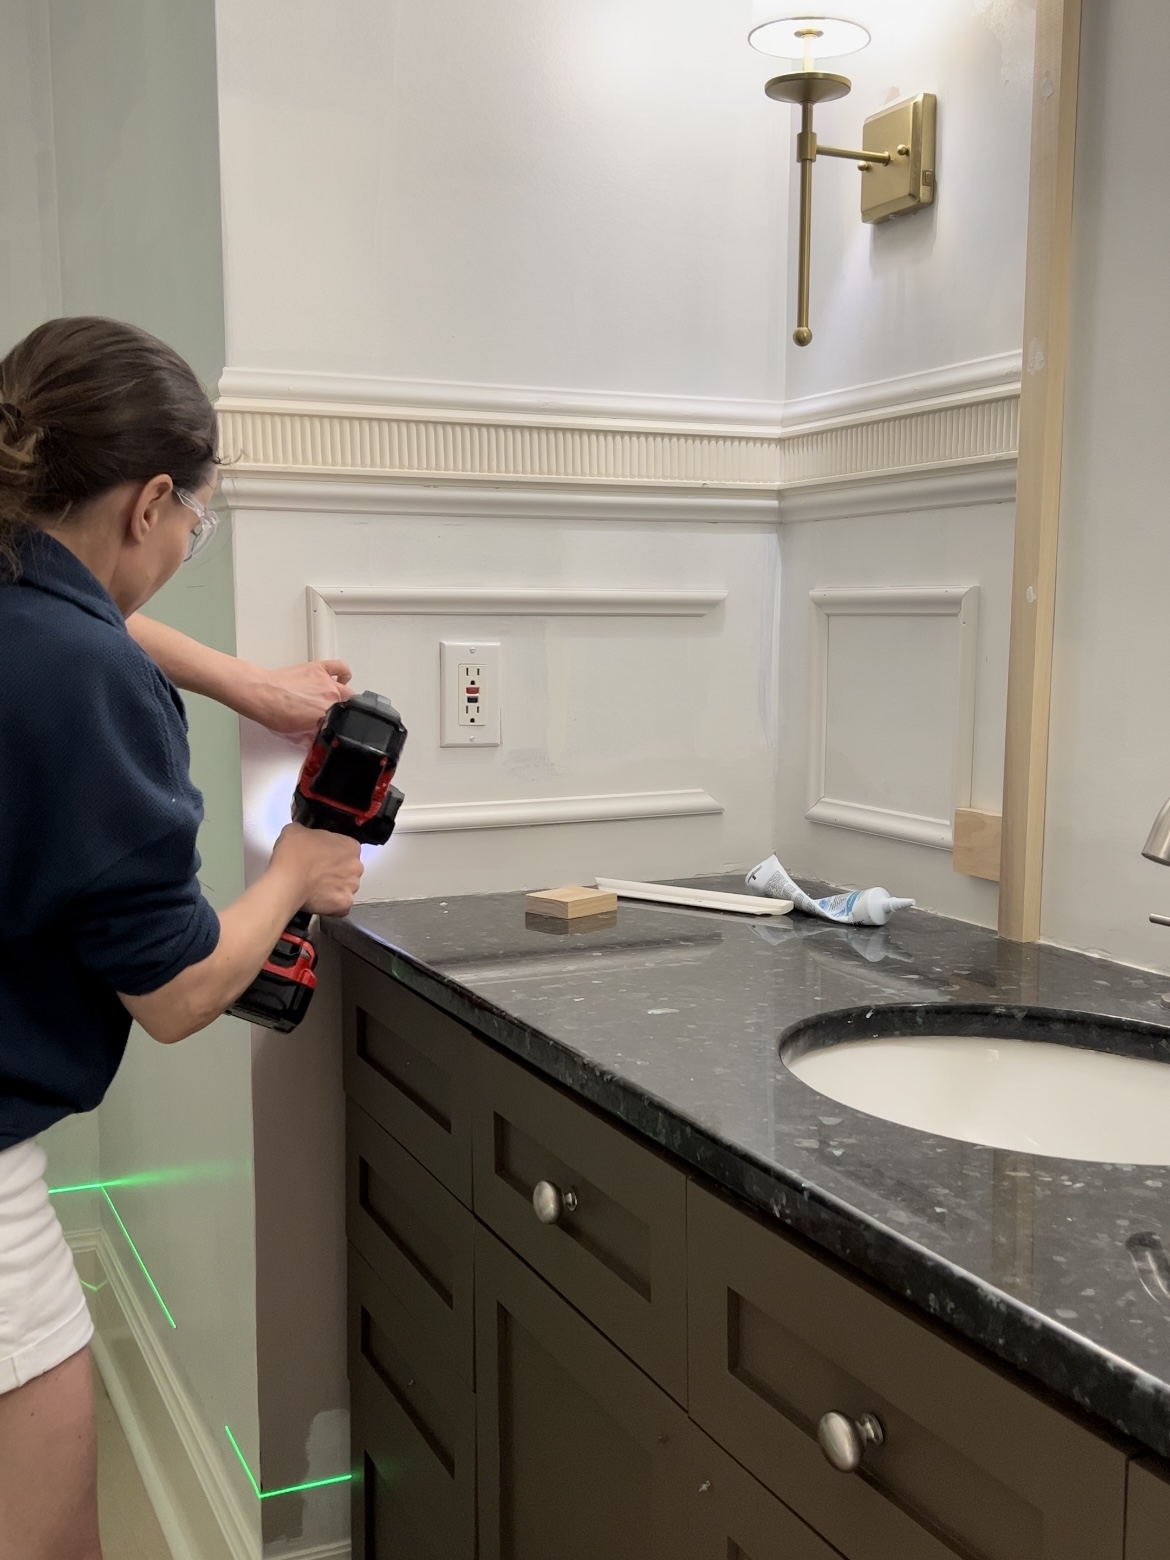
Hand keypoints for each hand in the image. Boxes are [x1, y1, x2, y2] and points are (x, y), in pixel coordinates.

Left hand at [236, 659, 353, 736]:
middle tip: (327, 713)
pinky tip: (340, 678)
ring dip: (341, 695)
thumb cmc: (273, 712)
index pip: (344, 722)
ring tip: (330, 698)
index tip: (331, 726)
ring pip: (346, 689)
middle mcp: (331, 697)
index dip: (338, 725)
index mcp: (328, 716)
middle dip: (340, 711)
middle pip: (347, 705)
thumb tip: (317, 744)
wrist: (261, 694)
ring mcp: (327, 682)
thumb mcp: (295, 736)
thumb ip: (311, 740)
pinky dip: (344, 673)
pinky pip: (341, 668)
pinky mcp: (319, 669)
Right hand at [272, 823, 363, 915]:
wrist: (287, 880)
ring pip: (344, 888)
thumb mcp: (297, 830)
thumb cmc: (294, 854)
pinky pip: (340, 906)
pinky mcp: (343, 905)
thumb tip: (304, 835)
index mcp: (351, 846)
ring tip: (314, 887)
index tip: (320, 856)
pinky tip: (317, 899)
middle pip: (348, 870)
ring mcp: (351, 887)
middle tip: (316, 872)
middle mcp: (356, 867)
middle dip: (335, 871)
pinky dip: (330, 905)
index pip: (346, 849)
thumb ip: (308, 832)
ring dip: (333, 888)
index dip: (332, 853)